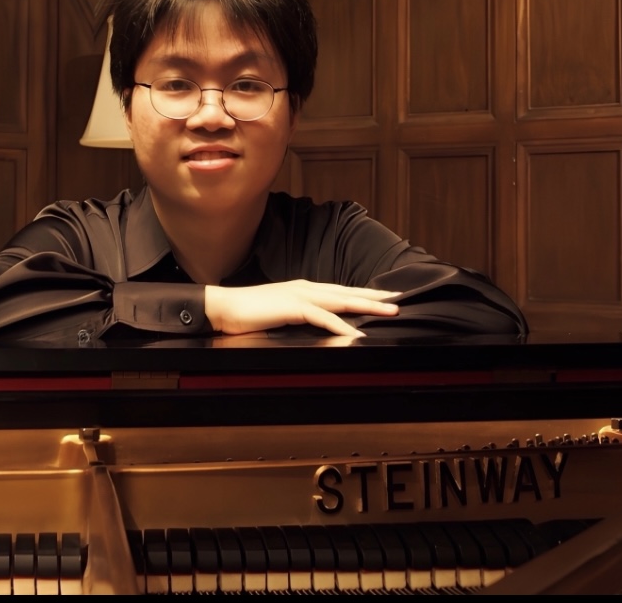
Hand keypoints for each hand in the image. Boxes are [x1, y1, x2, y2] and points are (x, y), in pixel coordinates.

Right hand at [203, 280, 399, 336]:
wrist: (223, 308)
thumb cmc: (247, 313)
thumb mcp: (279, 313)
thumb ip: (299, 316)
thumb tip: (317, 325)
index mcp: (303, 289)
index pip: (340, 291)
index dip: (363, 293)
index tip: (383, 297)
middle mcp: (306, 289)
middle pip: (347, 293)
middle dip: (374, 297)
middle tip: (398, 301)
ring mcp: (300, 296)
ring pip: (342, 301)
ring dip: (367, 306)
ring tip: (389, 312)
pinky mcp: (292, 308)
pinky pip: (323, 317)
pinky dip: (341, 325)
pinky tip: (356, 333)